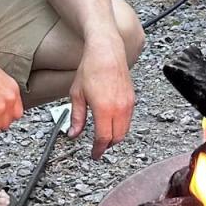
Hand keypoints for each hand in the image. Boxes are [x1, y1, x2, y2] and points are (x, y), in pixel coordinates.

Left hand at [68, 37, 133, 159]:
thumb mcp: (77, 94)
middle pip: (117, 138)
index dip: (98, 150)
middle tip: (98, 147)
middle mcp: (119, 108)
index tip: (94, 154)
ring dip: (115, 136)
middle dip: (107, 145)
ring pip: (125, 130)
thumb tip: (73, 133)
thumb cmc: (91, 68)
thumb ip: (76, 117)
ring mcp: (128, 103)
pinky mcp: (132, 98)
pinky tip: (111, 122)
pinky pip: (129, 119)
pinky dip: (121, 126)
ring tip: (104, 136)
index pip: (104, 138)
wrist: (107, 51)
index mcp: (104, 109)